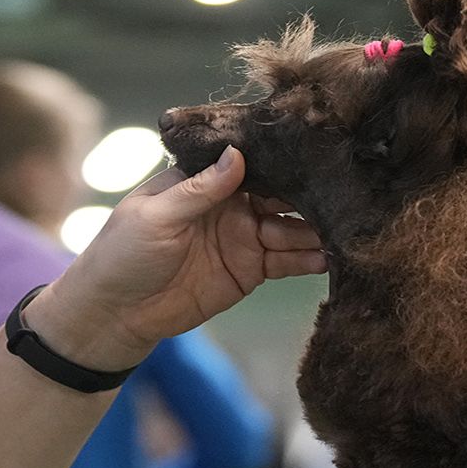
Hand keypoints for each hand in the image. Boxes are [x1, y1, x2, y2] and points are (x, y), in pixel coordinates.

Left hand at [27, 147, 323, 369]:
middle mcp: (232, 203)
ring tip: (351, 225)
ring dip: (320, 228)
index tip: (318, 152)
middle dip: (312, 193)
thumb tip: (236, 155)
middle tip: (349, 190)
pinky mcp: (252, 271)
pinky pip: (289, 261)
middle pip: (282, 193)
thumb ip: (198, 190)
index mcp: (205, 180)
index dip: (283, 158)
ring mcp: (245, 237)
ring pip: (292, 227)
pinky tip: (335, 255)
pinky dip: (312, 259)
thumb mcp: (156, 217)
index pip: (253, 162)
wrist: (115, 315)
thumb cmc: (122, 254)